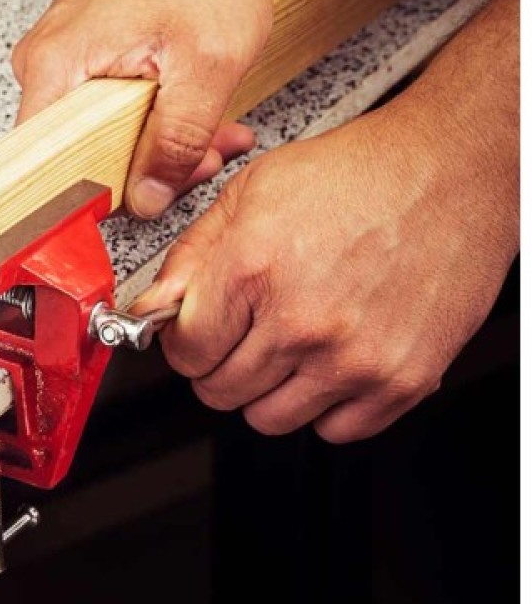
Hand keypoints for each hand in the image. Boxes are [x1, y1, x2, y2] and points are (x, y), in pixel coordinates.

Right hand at [12, 0, 271, 217]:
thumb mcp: (207, 64)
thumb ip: (176, 140)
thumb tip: (147, 200)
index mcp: (57, 67)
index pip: (46, 169)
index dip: (92, 201)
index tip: (136, 209)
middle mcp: (44, 65)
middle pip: (80, 155)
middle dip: (149, 169)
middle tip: (204, 157)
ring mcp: (61, 60)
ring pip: (102, 135)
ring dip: (159, 142)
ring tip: (212, 129)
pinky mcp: (81, 56)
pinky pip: (109, 109)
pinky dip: (154, 116)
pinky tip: (194, 108)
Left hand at [131, 103, 517, 442]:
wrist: (449, 172)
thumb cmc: (356, 174)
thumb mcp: (251, 191)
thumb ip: (192, 254)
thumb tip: (155, 306)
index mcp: (254, 269)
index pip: (185, 352)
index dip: (183, 342)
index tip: (195, 333)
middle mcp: (302, 321)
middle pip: (220, 391)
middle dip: (218, 365)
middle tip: (240, 335)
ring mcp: (353, 358)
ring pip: (270, 419)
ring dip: (267, 390)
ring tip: (286, 346)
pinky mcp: (401, 380)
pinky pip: (336, 431)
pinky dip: (325, 406)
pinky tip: (328, 362)